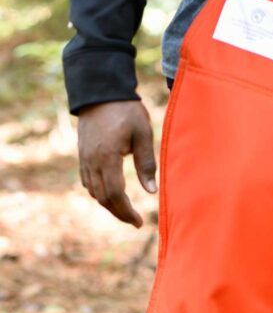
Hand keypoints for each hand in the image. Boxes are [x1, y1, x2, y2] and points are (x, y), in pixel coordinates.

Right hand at [77, 100, 156, 226]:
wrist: (100, 90)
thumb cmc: (126, 110)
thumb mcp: (143, 133)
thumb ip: (147, 163)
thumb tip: (151, 191)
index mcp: (107, 156)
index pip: (115, 194)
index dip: (126, 211)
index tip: (139, 222)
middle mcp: (92, 161)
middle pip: (103, 198)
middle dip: (119, 213)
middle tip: (135, 221)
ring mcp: (84, 158)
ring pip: (94, 192)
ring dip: (109, 205)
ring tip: (125, 211)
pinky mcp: (82, 155)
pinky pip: (88, 181)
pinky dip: (100, 193)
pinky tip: (112, 196)